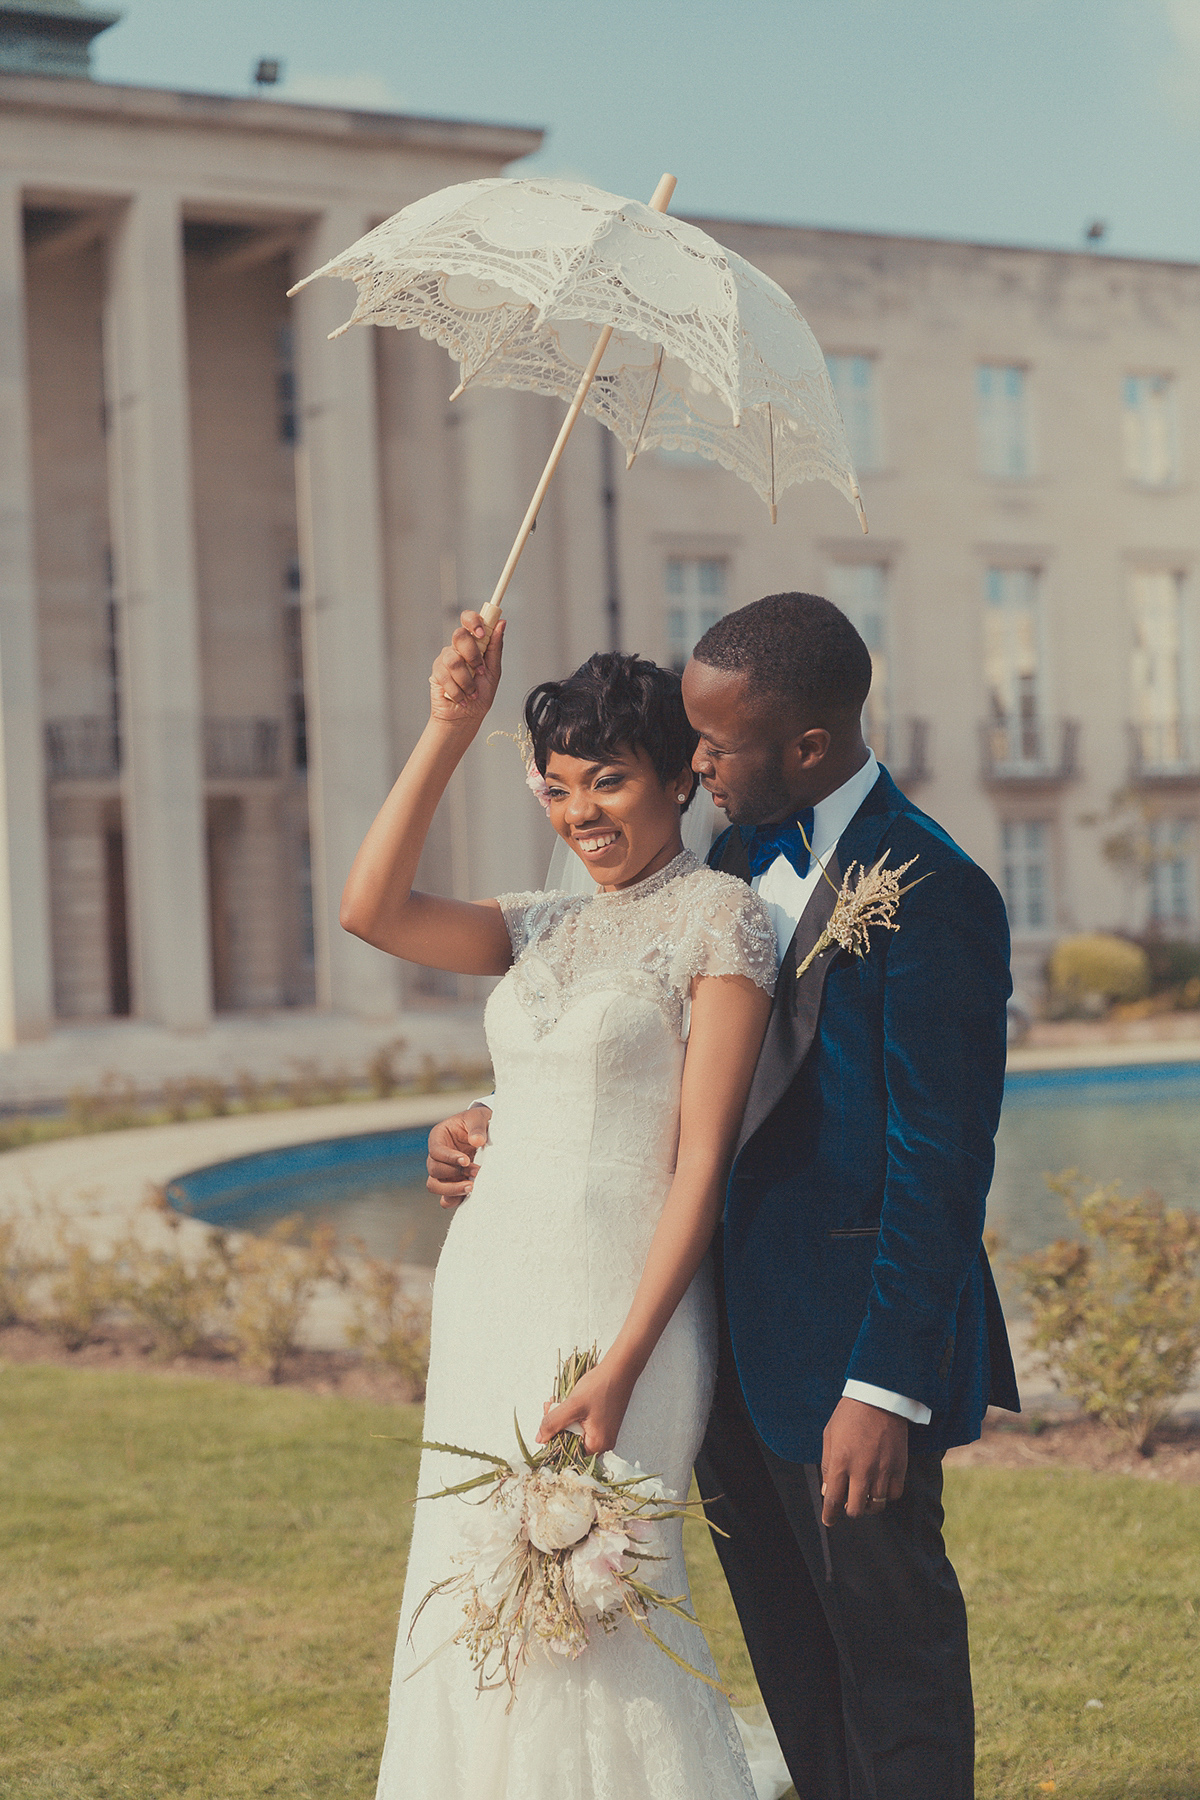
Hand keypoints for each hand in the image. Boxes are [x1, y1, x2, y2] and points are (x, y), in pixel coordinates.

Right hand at [426, 1105, 491, 1208]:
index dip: (449, 1158)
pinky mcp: (451, 1183)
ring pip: (435, 1186)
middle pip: (434, 1170)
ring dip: (452, 1189)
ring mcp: (443, 1171)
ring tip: (472, 1187)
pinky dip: (455, 1200)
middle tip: (476, 1172)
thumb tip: (477, 1141)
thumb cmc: (477, 1121)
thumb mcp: (478, 1117)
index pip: (436, 1151)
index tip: (466, 1160)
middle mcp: (437, 1156)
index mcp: (438, 1137)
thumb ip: (477, 1127)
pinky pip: (446, 1198)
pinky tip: (470, 1196)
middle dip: (454, 1173)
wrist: (485, 1131)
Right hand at [428, 610, 504, 727]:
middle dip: (473, 655)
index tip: (481, 633)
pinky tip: (462, 698)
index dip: (473, 621)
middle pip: (459, 635)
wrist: (466, 717)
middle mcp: (458, 648)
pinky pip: (445, 675)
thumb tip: (501, 623)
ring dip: (466, 680)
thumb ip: (495, 647)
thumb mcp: (494, 671)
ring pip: (453, 659)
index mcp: (474, 643)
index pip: (468, 619)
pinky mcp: (436, 672)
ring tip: (471, 692)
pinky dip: (457, 690)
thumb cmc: (481, 694)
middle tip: (480, 671)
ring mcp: (446, 658)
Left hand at [535, 1362, 634, 1456]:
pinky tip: (565, 1403)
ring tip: (555, 1402)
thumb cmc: (600, 1387)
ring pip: (574, 1432)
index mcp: (597, 1445)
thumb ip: (554, 1423)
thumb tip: (540, 1439)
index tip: (545, 1426)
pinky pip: (582, 1425)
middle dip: (556, 1426)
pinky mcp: (602, 1423)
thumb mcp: (573, 1405)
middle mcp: (602, 1443)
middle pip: (571, 1443)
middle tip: (548, 1409)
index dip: (554, 1441)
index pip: (569, 1454)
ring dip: (562, 1419)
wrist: (619, 1369)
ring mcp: (603, 1432)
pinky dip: (571, 1415)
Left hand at [820, 1397, 907, 1524]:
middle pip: (855, 1508)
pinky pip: (894, 1495)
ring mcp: (882, 1470)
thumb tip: (828, 1490)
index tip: (829, 1521)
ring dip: (869, 1504)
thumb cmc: (849, 1414)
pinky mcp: (899, 1467)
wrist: (879, 1397)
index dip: (830, 1515)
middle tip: (849, 1503)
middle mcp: (861, 1470)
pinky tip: (881, 1487)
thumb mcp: (829, 1435)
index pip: (833, 1499)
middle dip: (850, 1510)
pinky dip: (886, 1495)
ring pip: (876, 1506)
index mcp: (840, 1461)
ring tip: (865, 1495)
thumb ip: (827, 1464)